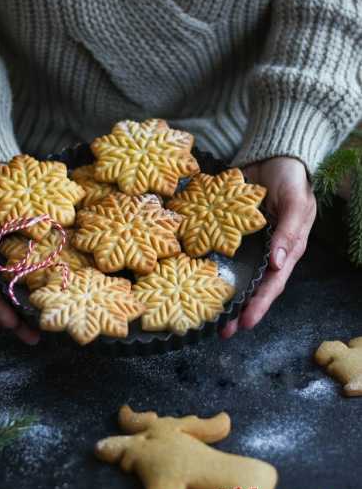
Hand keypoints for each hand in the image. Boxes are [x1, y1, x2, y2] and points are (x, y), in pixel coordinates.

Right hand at [0, 165, 39, 344]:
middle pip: (9, 295)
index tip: (15, 328)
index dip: (0, 312)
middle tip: (36, 338)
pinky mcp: (33, 239)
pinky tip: (67, 283)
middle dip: (22, 317)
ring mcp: (16, 253)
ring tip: (56, 318)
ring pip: (29, 281)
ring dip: (41, 300)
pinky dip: (52, 271)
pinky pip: (43, 257)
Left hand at [220, 157, 315, 337]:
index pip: (273, 284)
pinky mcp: (230, 233)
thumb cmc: (291, 180)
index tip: (246, 324)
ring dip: (221, 295)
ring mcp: (247, 244)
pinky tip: (193, 279)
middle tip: (220, 331)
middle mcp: (266, 253)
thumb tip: (277, 264)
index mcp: (287, 251)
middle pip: (252, 287)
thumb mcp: (297, 204)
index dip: (260, 305)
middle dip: (238, 311)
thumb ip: (289, 233)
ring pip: (234, 275)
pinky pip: (219, 252)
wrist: (273, 157)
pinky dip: (208, 267)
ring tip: (205, 316)